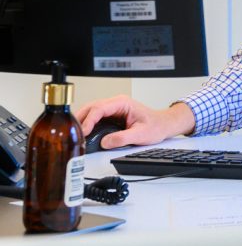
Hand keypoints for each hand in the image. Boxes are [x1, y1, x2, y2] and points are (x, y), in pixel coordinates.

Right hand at [75, 95, 195, 149]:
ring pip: (90, 112)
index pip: (99, 108)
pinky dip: (87, 125)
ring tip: (75, 135)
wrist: (163, 125)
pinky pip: (95, 118)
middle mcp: (115, 103)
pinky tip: (83, 134)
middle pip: (91, 108)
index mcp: (122, 103)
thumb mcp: (141, 134)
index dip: (89, 120)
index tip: (83, 132)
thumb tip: (105, 142)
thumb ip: (123, 138)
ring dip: (82, 122)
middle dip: (80, 120)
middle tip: (74, 135)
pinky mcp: (110, 116)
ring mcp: (112, 109)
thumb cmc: (155, 126)